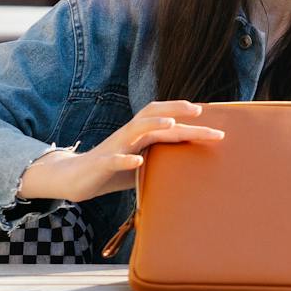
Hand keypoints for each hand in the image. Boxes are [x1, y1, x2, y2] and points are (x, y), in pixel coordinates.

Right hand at [17, 101, 222, 203]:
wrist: (76, 178)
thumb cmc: (113, 171)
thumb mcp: (143, 165)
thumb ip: (162, 160)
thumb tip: (192, 166)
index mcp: (141, 135)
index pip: (167, 121)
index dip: (189, 120)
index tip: (214, 124)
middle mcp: (129, 135)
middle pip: (155, 117)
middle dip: (177, 112)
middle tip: (200, 111)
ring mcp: (115, 147)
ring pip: (135, 129)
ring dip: (153, 124)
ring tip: (171, 123)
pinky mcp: (101, 162)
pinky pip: (114, 159)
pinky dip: (126, 159)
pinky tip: (138, 160)